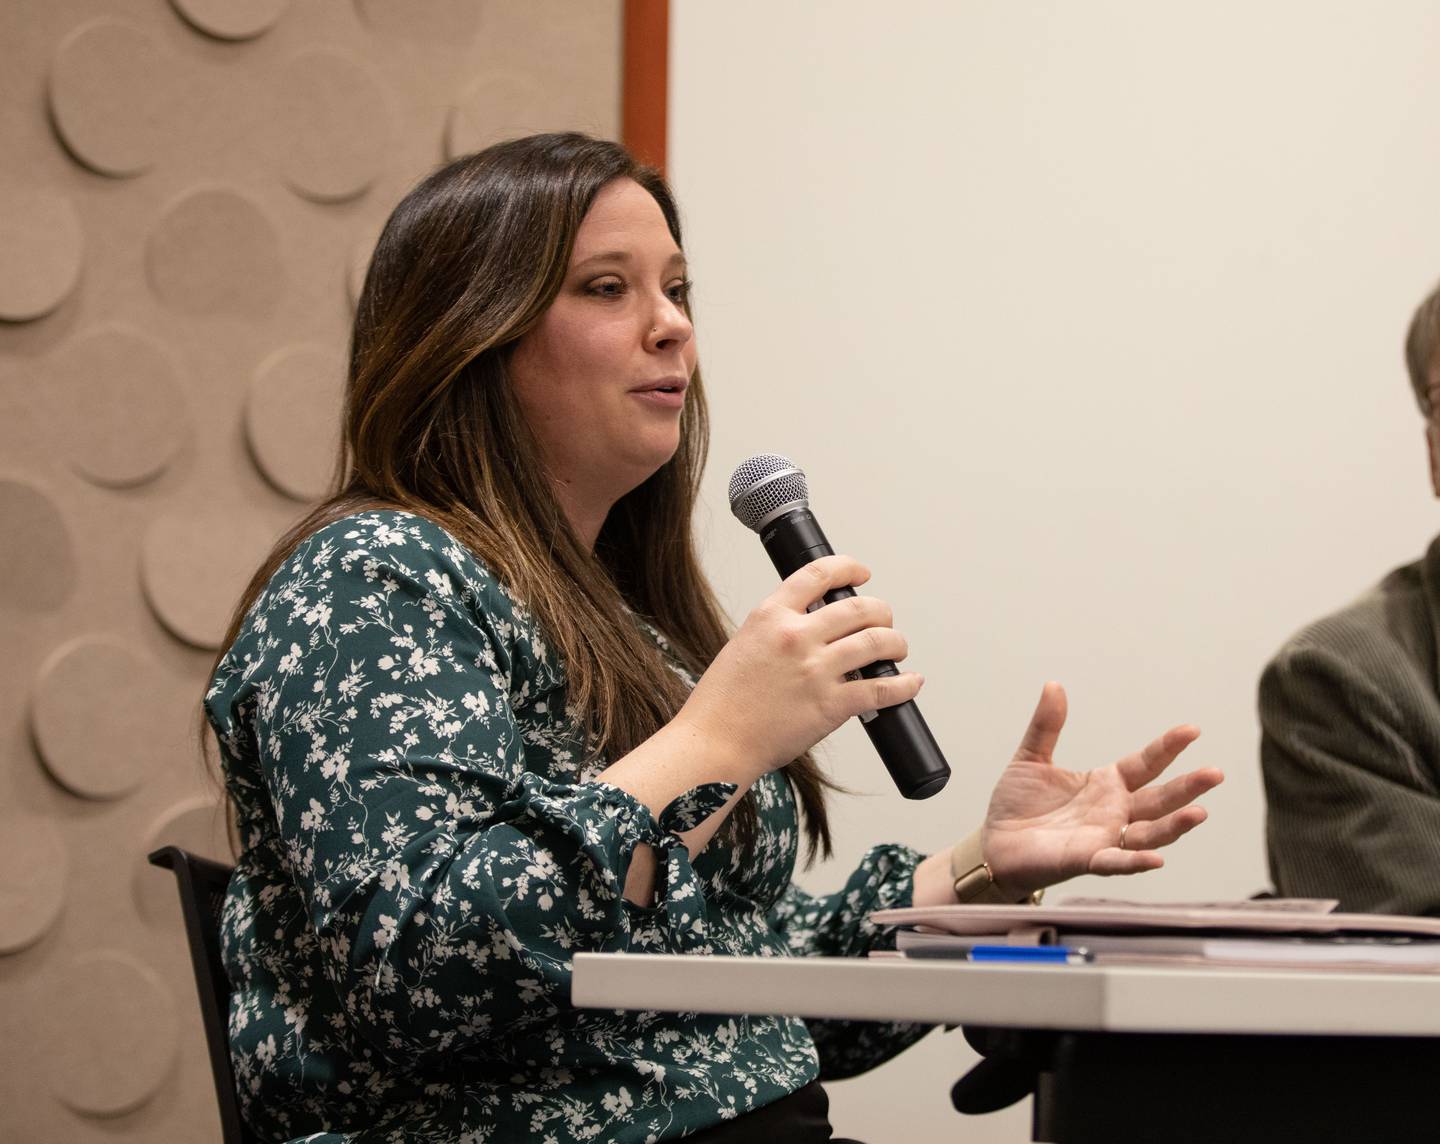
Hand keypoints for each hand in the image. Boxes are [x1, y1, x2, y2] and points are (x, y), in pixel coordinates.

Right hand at [676, 555, 923, 780]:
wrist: (714, 742)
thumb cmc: (722, 703)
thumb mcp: (743, 645)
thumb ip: (777, 630)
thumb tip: (812, 627)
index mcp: (770, 616)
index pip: (819, 574)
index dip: (848, 568)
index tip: (861, 573)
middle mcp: (796, 637)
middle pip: (858, 608)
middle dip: (881, 611)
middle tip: (884, 620)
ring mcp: (816, 670)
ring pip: (877, 642)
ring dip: (895, 643)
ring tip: (896, 649)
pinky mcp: (830, 705)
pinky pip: (881, 689)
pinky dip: (903, 685)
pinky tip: (910, 682)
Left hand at [980, 682, 1222, 897]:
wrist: (993, 843)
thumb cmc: (1017, 805)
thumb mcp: (1031, 758)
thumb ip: (1046, 725)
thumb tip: (1054, 685)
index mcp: (1106, 785)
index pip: (1146, 764)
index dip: (1168, 748)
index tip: (1192, 730)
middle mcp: (1114, 812)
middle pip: (1160, 799)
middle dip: (1188, 788)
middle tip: (1215, 773)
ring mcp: (1104, 838)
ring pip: (1149, 832)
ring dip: (1174, 825)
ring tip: (1199, 813)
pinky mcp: (1086, 860)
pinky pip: (1116, 862)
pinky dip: (1136, 861)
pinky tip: (1157, 858)